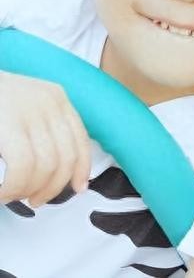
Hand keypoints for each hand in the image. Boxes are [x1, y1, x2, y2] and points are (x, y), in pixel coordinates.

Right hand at [0, 72, 90, 206]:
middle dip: (53, 187)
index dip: (82, 168)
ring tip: (11, 194)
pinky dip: (12, 187)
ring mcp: (30, 111)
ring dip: (28, 189)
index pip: (80, 138)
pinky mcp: (9, 124)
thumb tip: (61, 172)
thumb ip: (43, 130)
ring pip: (46, 166)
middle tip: (35, 199)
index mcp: (56, 97)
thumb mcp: (24, 107)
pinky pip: (23, 167)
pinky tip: (1, 192)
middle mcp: (49, 102)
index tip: (78, 188)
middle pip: (66, 157)